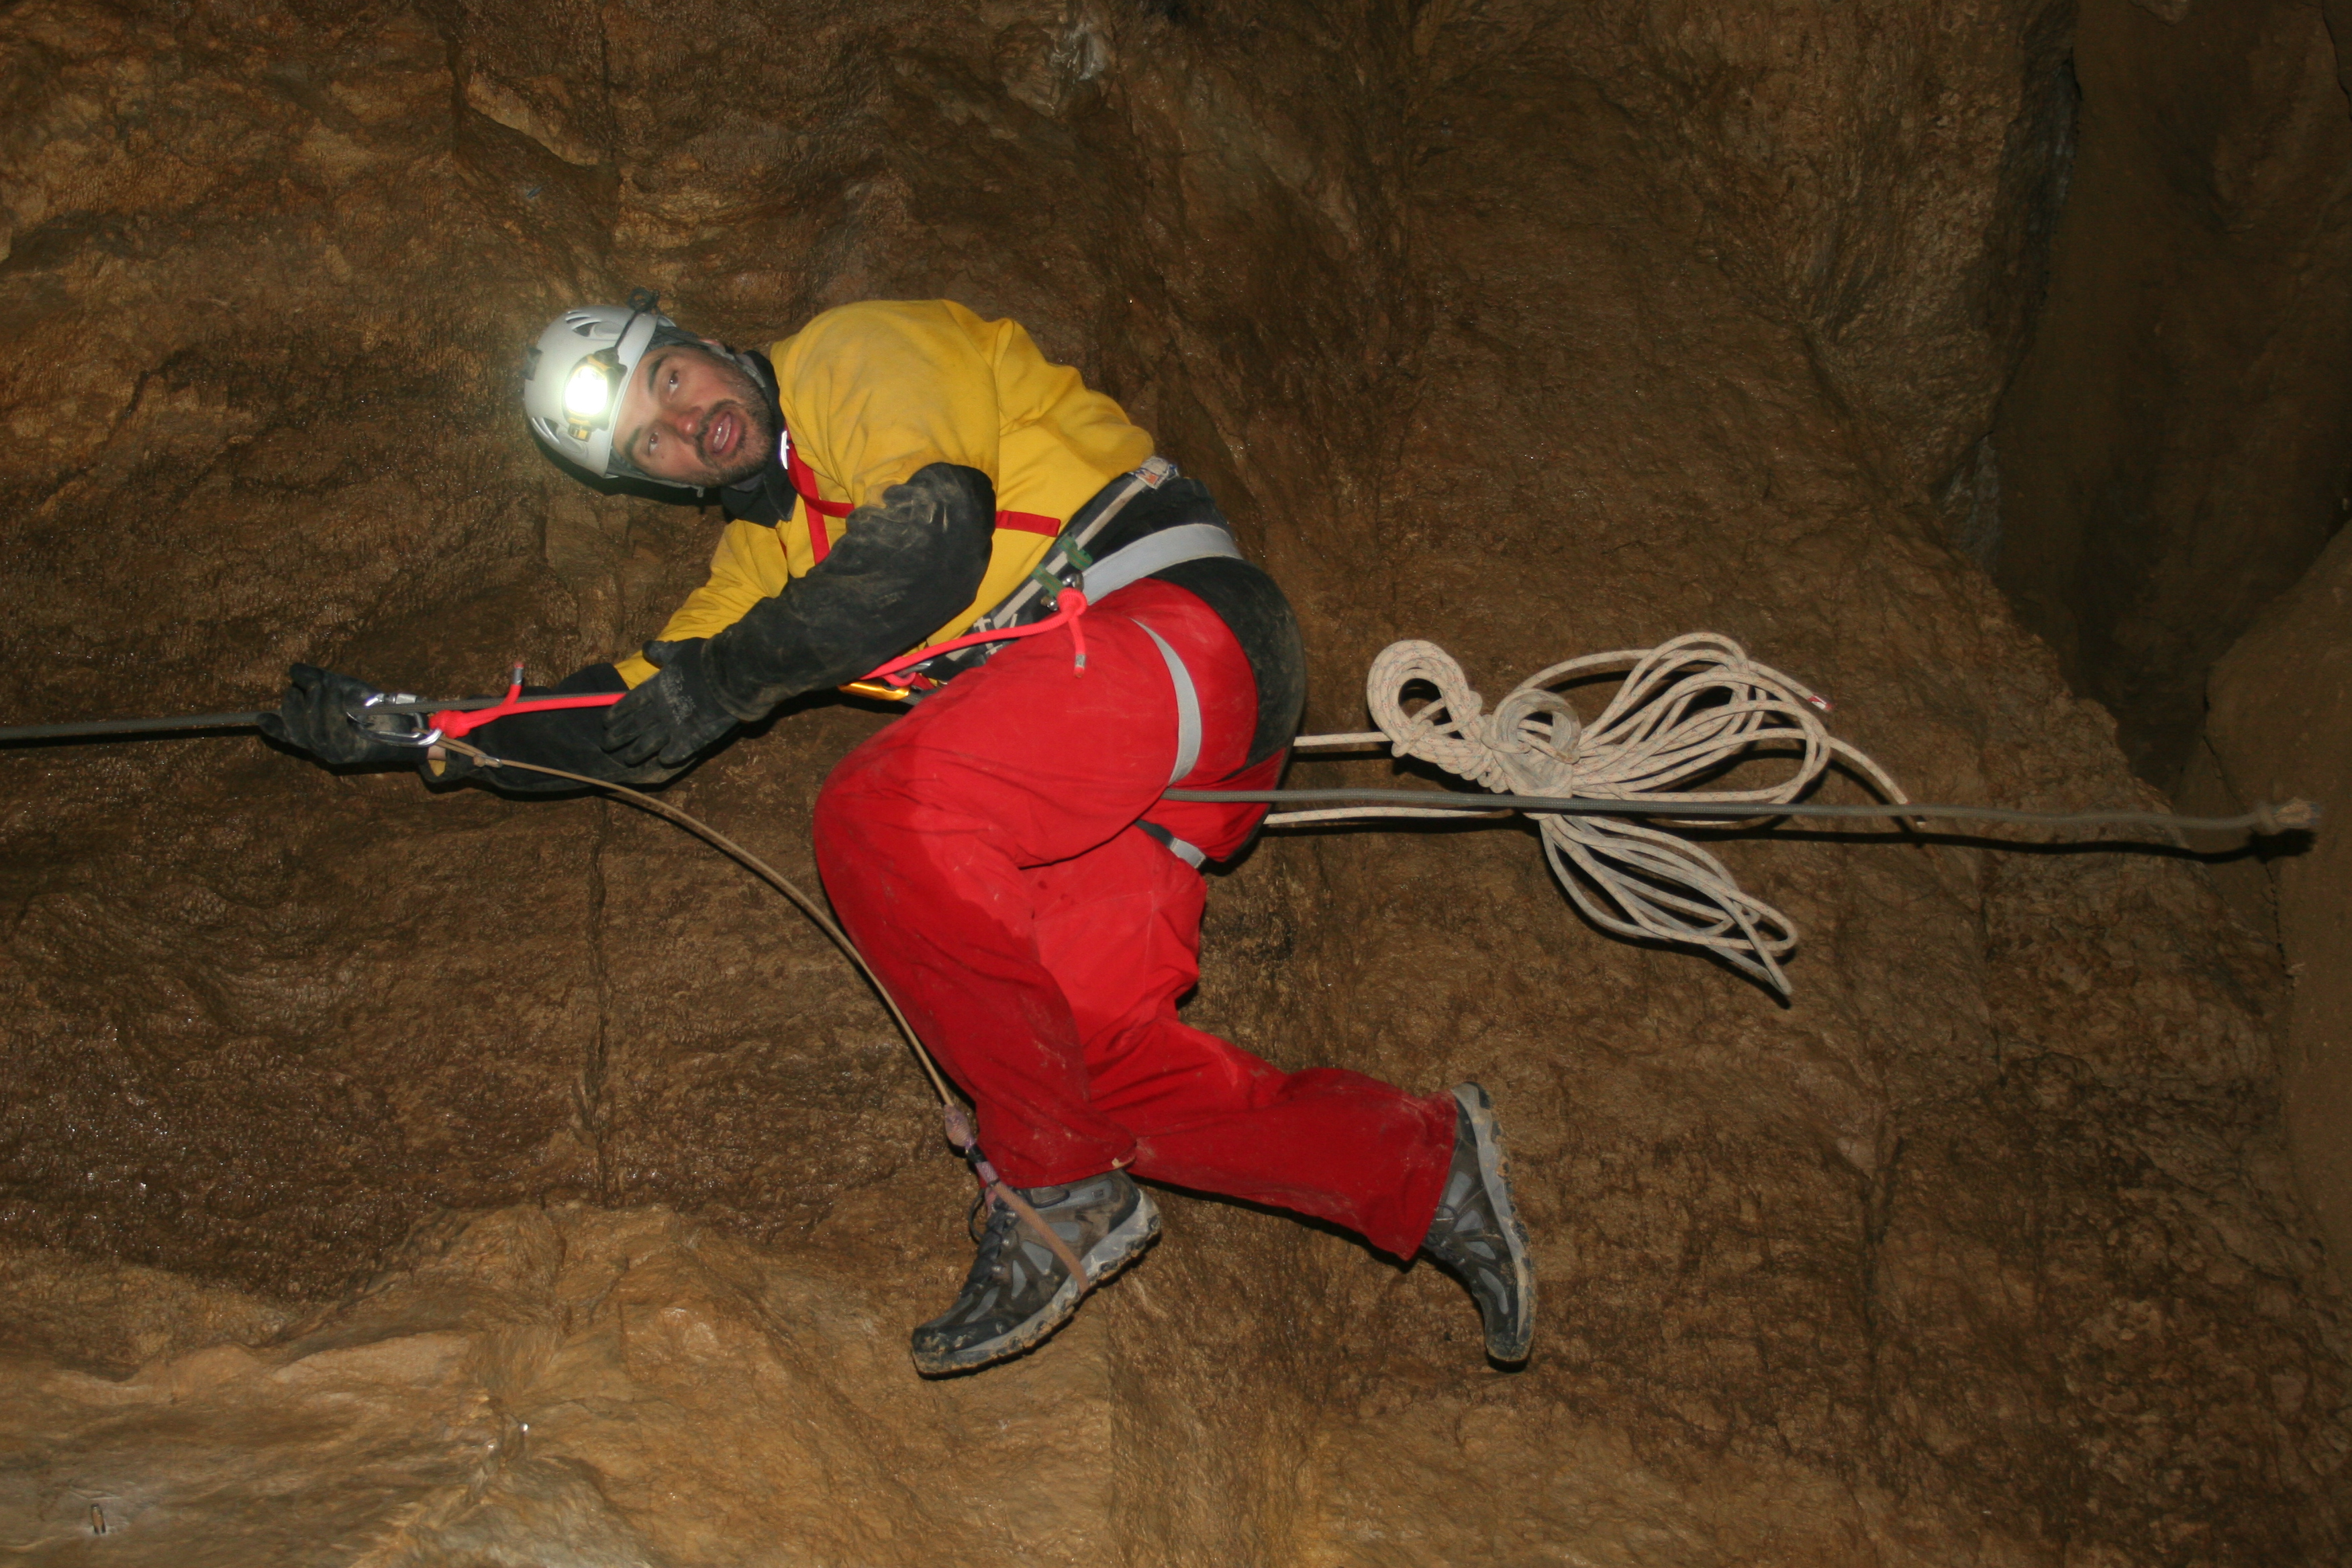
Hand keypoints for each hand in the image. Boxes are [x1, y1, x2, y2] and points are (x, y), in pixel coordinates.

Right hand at [256, 664, 418, 764]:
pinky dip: (329, 708)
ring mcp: (335, 753)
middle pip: (295, 729)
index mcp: (316, 735)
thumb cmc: (375, 706)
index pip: (288, 735)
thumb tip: (294, 670)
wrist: (408, 724)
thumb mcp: (343, 687)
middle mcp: (322, 748)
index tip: (261, 717)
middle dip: (295, 704)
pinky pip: (332, 730)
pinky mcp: (351, 753)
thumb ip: (317, 679)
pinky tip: (332, 692)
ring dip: (314, 703)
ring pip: (311, 729)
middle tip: (307, 685)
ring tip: (323, 685)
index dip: (273, 728)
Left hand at [601, 639, 737, 768]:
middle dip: (618, 737)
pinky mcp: (691, 738)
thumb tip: (646, 646)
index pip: (628, 704)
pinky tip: (662, 761)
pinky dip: (668, 757)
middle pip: (633, 727)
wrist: (731, 673)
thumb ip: (661, 651)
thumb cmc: (704, 658)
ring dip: (636, 752)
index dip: (616, 715)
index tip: (606, 723)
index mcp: (655, 688)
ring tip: (628, 759)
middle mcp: (659, 709)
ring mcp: (674, 726)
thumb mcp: (679, 650)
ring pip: (647, 744)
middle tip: (607, 746)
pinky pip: (675, 753)